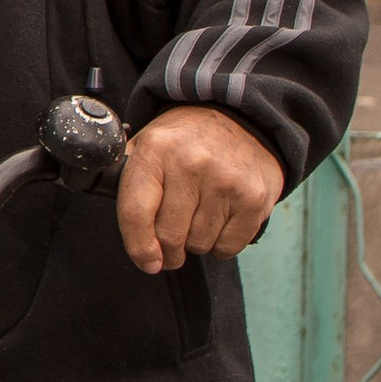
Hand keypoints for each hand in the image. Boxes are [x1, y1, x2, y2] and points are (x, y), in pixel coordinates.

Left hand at [116, 105, 282, 273]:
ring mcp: (226, 181)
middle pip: (169, 236)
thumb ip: (126, 182)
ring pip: (199, 244)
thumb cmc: (183, 143)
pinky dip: (220, 245)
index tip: (146, 261)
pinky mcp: (254, 198)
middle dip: (167, 250)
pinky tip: (218, 220)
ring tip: (196, 218)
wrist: (239, 120)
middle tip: (169, 245)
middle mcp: (190, 163)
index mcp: (155, 150)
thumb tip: (129, 234)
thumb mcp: (146, 146)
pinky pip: (228, 248)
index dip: (138, 247)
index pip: (136, 212)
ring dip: (194, 243)